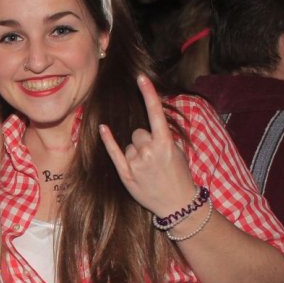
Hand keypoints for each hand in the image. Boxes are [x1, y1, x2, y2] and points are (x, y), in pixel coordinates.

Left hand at [99, 74, 195, 217]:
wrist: (178, 204)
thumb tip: (154, 127)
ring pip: (129, 145)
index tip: (141, 78)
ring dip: (136, 153)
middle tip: (155, 158)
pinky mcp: (125, 174)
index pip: (155, 113)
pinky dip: (108, 140)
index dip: (148, 93)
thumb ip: (165, 138)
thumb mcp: (179, 153)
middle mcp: (148, 151)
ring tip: (148, 169)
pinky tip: (103, 128)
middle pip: (139, 132)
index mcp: (165, 143)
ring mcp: (136, 163)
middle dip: (145, 141)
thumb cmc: (180, 177)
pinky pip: (114, 152)